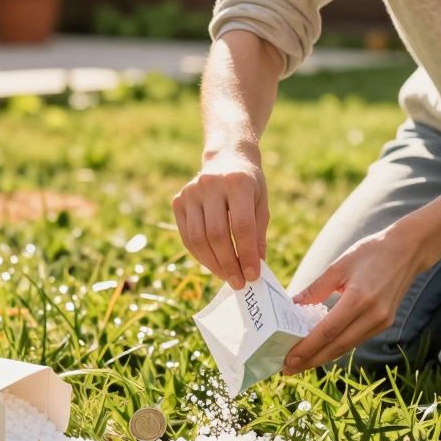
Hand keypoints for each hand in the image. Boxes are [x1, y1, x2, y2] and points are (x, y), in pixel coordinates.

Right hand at [172, 143, 268, 288]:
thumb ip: (258, 234)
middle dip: (229, 263)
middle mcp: (211, 184)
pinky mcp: (178, 200)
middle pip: (217, 235)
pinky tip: (213, 264)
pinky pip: (187, 236)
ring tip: (227, 276)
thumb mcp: (261, 204)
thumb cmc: (249, 185)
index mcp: (237, 182)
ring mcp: (191, 192)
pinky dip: (200, 255)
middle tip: (239, 282)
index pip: (241, 226)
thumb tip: (255, 267)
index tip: (253, 276)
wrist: (227, 158)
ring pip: (198, 238)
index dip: (246, 254)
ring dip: (213, 263)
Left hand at [282, 221, 431, 374]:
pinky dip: (337, 346)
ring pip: (347, 346)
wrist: (408, 251)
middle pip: (337, 346)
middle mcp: (373, 315)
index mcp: (359, 298)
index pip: (328, 331)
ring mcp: (382, 321)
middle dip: (311, 360)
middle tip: (288, 369)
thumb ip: (315, 289)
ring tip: (301, 362)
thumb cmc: (371, 252)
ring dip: (323, 357)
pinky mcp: (385, 323)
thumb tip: (292, 306)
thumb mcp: (338, 266)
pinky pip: (357, 340)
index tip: (288, 359)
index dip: (307, 348)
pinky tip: (322, 349)